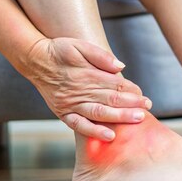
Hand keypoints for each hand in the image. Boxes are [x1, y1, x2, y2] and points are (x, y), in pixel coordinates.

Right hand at [22, 37, 150, 140]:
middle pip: (110, 98)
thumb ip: (100, 55)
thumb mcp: (79, 45)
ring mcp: (71, 103)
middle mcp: (80, 90)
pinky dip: (94, 131)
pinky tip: (109, 135)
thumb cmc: (59, 51)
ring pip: (99, 112)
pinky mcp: (63, 113)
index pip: (114, 83)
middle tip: (147, 108)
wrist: (34, 60)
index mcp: (86, 73)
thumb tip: (120, 67)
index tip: (143, 95)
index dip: (130, 90)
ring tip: (137, 119)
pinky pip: (80, 125)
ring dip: (120, 116)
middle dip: (132, 104)